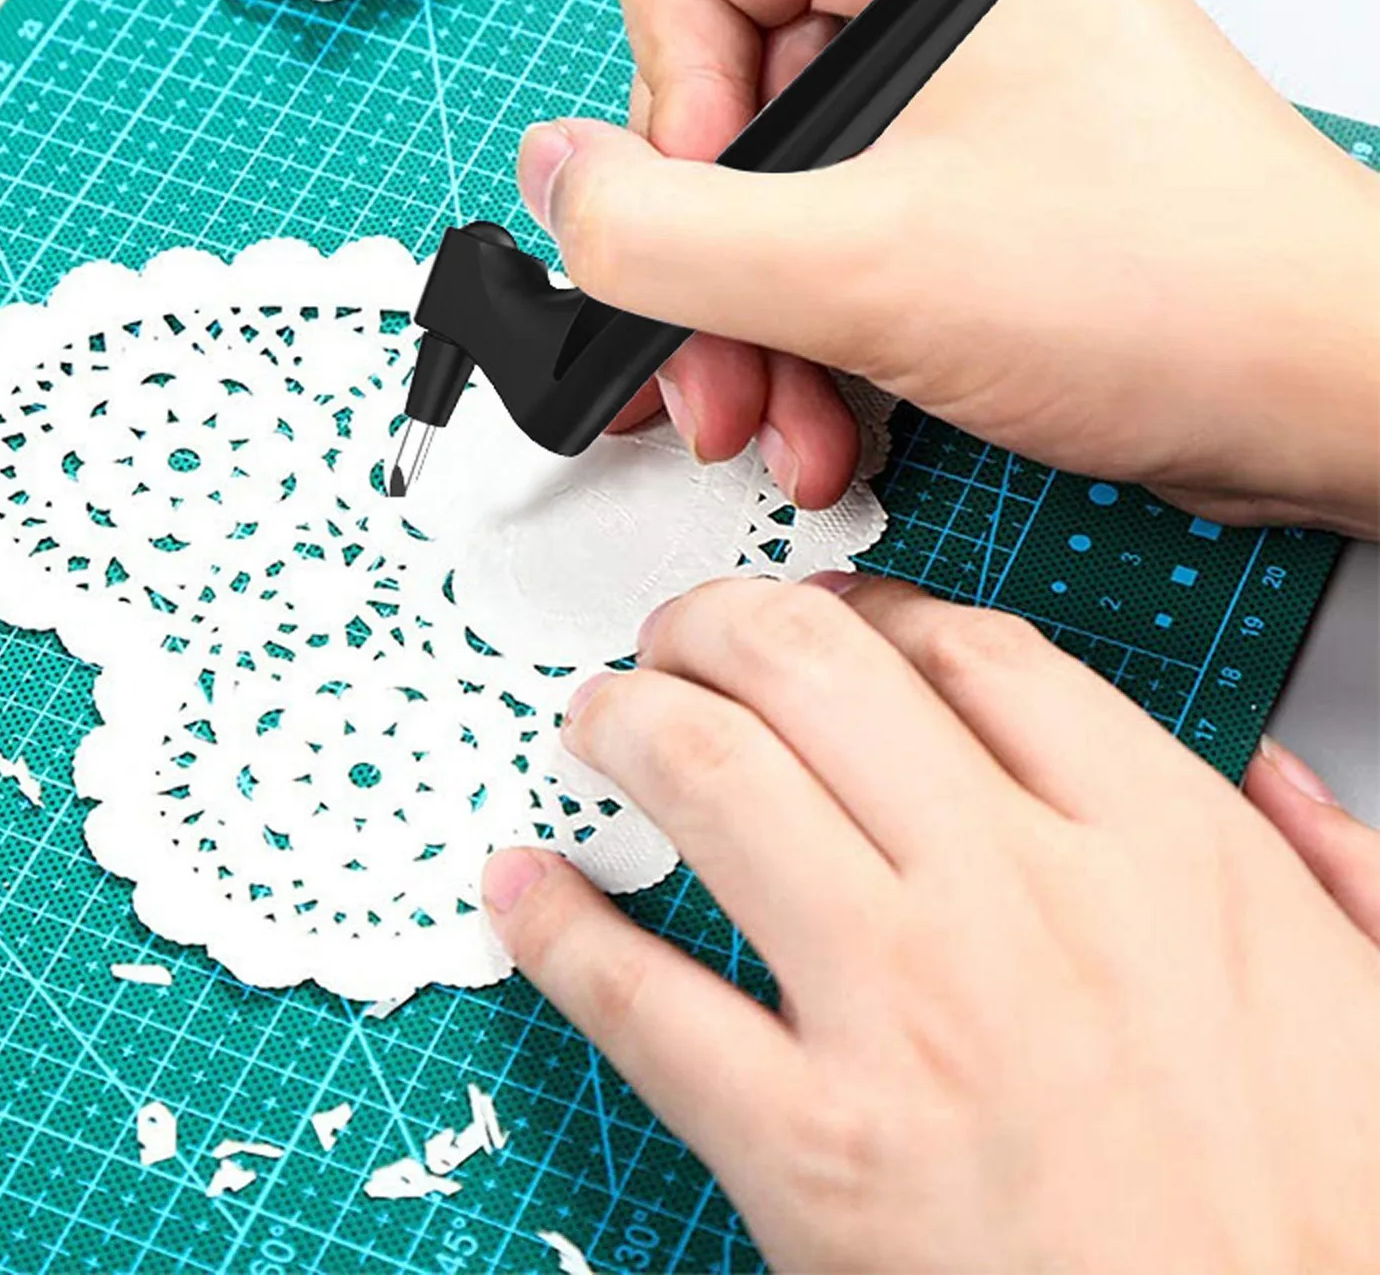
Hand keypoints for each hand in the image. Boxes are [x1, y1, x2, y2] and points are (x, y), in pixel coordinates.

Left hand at [481, 576, 1379, 1271]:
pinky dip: (560, 927)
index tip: (825, 619)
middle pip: (814, 670)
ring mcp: (903, 1016)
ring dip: (627, 723)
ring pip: (714, 780)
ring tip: (598, 721)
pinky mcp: (811, 1154)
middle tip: (676, 641)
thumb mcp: (1374, 1007)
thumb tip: (1272, 778)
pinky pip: (642, 999)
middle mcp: (1015, 898)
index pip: (969, 652)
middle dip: (716, 624)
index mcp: (1155, 848)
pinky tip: (528, 892)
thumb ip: (1321, 864)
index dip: (869, 610)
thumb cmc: (1325, 1232)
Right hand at [516, 0, 1379, 535]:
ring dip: (749, 327)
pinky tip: (825, 418)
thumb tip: (554, 184)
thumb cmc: (1174, 290)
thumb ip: (660, 229)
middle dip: (705, 266)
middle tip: (712, 373)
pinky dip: (806, 334)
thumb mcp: (860, 269)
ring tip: (779, 422)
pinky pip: (824, 230)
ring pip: (762, 185)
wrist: (1317, 395)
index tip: (720, 228)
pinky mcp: (962, 161)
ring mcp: (951, 73)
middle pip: (709, 92)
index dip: (666, 114)